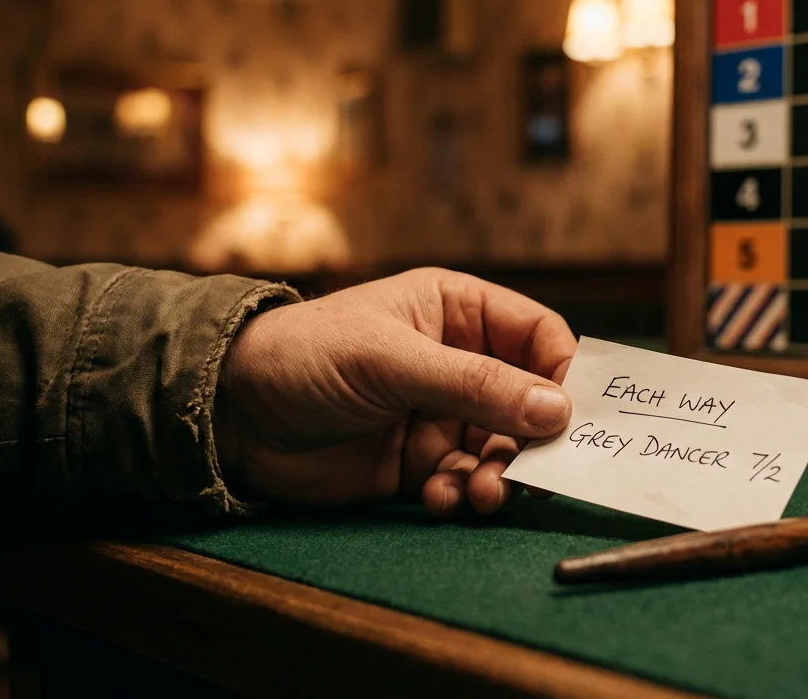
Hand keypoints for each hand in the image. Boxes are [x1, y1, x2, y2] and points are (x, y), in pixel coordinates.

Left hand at [213, 268, 574, 517]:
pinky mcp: (419, 461)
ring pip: (502, 448)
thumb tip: (559, 410)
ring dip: (499, 475)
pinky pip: (464, 479)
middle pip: (529, 402)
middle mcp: (459, 362)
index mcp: (459, 312)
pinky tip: (439, 496)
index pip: (539, 337)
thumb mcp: (394, 361)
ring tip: (480, 493)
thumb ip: (477, 385)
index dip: (564, 373)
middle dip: (532, 440)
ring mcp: (440, 413)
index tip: (576, 417)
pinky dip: (461, 493)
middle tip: (529, 473)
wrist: (231, 413)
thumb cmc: (308, 356)